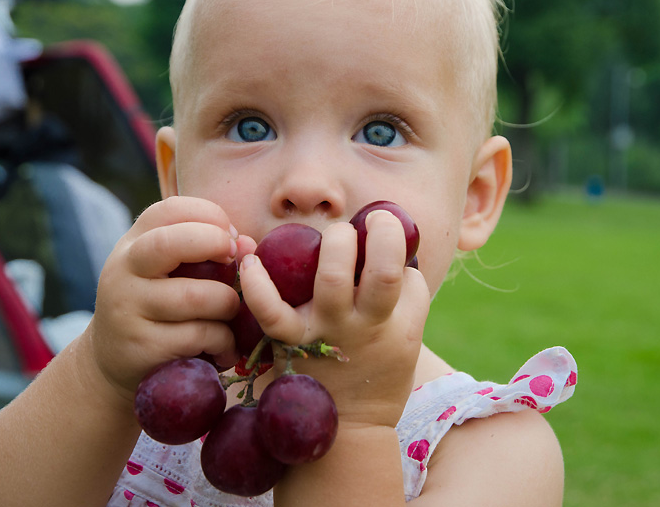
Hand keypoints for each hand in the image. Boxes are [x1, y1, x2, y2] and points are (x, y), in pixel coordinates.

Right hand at [87, 196, 249, 403]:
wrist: (111, 361)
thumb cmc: (157, 304)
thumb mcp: (170, 270)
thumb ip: (206, 251)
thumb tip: (247, 245)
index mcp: (134, 243)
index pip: (171, 209)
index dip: (211, 216)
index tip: (230, 238)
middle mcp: (123, 270)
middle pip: (170, 243)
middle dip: (215, 245)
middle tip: (235, 263)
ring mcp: (128, 309)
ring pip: (195, 297)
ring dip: (228, 303)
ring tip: (232, 312)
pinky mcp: (141, 346)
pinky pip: (198, 335)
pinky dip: (223, 340)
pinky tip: (224, 346)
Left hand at [239, 211, 430, 427]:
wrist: (344, 433)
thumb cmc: (377, 377)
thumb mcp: (407, 340)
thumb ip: (405, 299)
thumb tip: (394, 253)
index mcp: (398, 327)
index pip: (407, 276)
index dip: (397, 247)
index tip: (385, 236)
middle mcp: (364, 326)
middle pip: (381, 272)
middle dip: (379, 234)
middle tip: (367, 226)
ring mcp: (325, 332)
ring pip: (334, 278)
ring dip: (336, 243)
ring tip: (336, 235)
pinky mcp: (288, 342)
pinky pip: (269, 309)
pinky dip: (256, 283)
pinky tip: (251, 258)